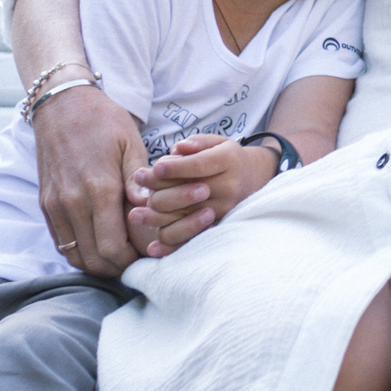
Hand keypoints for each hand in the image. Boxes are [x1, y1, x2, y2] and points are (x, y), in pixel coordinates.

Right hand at [32, 83, 144, 275]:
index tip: (150, 257)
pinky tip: (99, 245)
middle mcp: (72, 203)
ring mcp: (54, 206)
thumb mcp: (131, 144)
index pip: (112, 247)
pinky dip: (79, 251)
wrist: (62, 106)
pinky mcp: (45, 204)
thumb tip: (150, 208)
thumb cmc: (104, 122)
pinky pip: (60, 242)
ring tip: (120, 258)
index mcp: (98, 189)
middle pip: (93, 258)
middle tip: (139, 262)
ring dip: (97, 264)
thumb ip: (139, 181)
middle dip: (118, 267)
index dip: (132, 260)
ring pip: (74, 255)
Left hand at [126, 135, 280, 257]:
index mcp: (228, 162)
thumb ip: (197, 143)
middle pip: (185, 193)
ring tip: (135, 213)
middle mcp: (227, 188)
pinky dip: (170, 247)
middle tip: (140, 179)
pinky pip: (190, 241)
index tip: (154, 167)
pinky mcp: (216, 227)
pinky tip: (151, 247)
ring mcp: (222, 210)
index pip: (198, 165)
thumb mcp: (218, 142)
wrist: (254, 178)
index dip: (173, 168)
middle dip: (157, 187)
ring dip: (154, 217)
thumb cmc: (228, 158)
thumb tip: (177, 149)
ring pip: (182, 218)